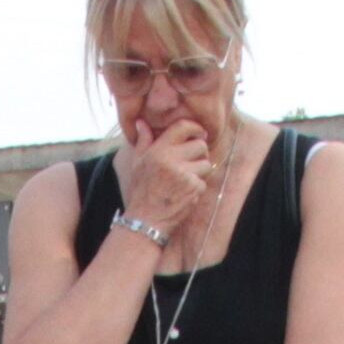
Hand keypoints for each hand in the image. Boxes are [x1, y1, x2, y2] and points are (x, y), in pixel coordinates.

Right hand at [113, 118, 217, 243]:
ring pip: (205, 163)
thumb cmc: (141, 190)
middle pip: (200, 145)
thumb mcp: (137, 163)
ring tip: (187, 177)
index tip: (199, 133)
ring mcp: (184, 174)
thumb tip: (141, 123)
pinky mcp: (193, 189)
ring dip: (200, 170)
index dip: (195, 128)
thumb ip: (143, 141)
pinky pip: (204, 181)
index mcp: (159, 150)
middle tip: (193, 160)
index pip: (184, 127)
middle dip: (200, 152)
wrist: (145, 220)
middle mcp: (172, 160)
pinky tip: (185, 192)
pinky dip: (197, 187)